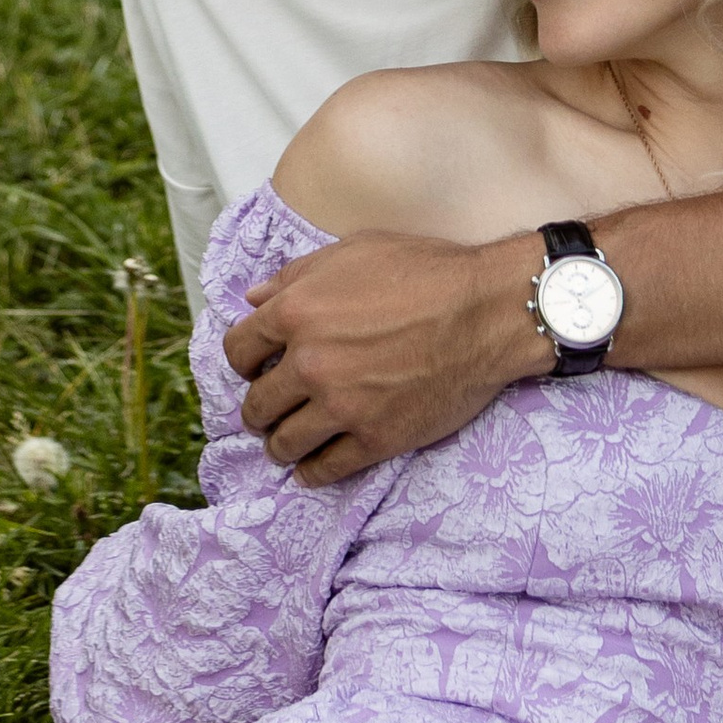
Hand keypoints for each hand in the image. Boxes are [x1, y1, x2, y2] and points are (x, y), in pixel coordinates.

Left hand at [223, 230, 542, 484]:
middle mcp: (310, 363)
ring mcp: (341, 406)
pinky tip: (312, 466)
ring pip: (284, 443)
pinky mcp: (374, 439)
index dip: (243, 362)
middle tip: (270, 409)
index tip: (254, 369)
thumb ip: (295, 276)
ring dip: (279, 444)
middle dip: (259, 408)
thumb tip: (254, 299)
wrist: (485, 311)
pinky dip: (312, 471)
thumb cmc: (423, 270)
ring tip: (286, 442)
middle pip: (257, 404)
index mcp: (297, 312)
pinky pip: (325, 469)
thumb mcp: (352, 252)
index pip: (238, 351)